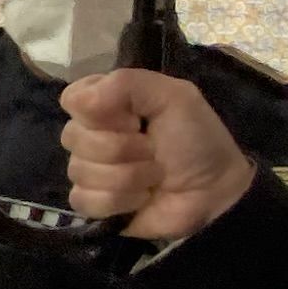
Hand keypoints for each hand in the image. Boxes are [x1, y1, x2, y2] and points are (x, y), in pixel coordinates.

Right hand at [61, 68, 256, 239]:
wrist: (215, 192)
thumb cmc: (196, 139)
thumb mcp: (173, 96)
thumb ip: (126, 83)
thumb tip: (78, 103)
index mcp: (107, 103)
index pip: (72, 99)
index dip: (100, 112)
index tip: (134, 118)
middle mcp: (92, 135)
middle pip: (72, 137)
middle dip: (122, 147)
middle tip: (153, 149)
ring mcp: (90, 171)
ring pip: (80, 170)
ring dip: (128, 175)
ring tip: (154, 176)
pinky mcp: (94, 204)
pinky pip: (83, 199)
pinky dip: (119, 200)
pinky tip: (141, 198)